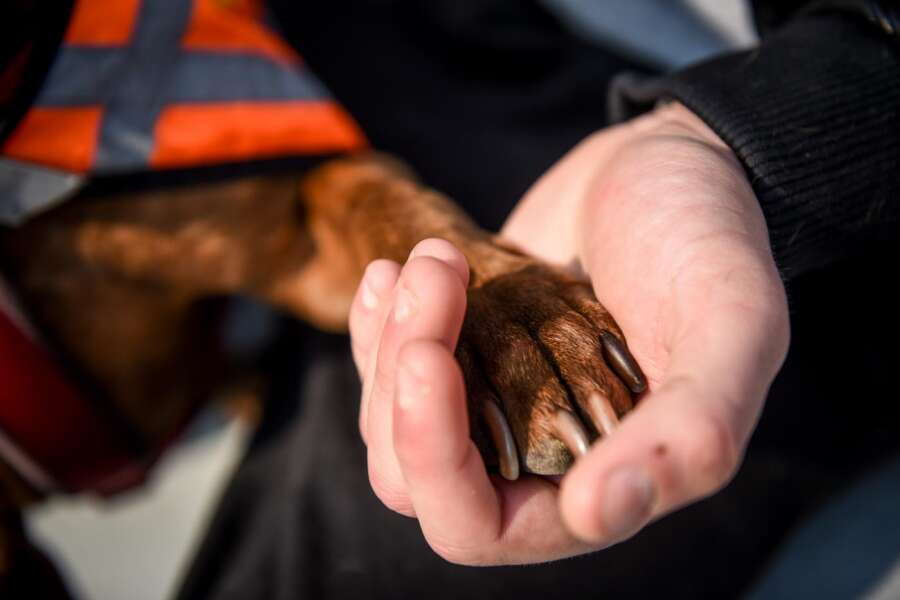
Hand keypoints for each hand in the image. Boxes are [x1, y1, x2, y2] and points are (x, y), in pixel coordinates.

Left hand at [350, 102, 788, 562]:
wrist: (667, 166)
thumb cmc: (709, 240)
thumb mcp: (730, 323)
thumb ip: (692, 431)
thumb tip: (600, 514)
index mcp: (600, 479)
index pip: (477, 525)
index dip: (434, 460)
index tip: (428, 356)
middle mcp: (535, 459)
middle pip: (411, 478)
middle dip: (399, 384)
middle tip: (432, 275)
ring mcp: (491, 406)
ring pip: (387, 425)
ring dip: (387, 343)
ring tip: (427, 261)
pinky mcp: (463, 355)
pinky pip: (385, 372)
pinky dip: (374, 326)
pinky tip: (390, 271)